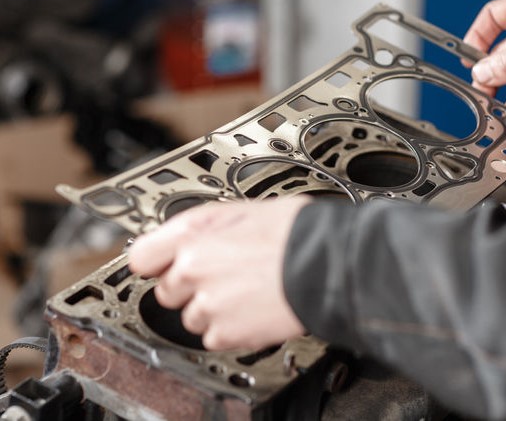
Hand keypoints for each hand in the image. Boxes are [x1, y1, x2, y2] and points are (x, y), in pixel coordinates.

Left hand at [128, 195, 311, 350]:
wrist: (324, 261)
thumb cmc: (293, 230)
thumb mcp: (243, 210)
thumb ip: (207, 228)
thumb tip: (195, 235)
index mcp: (193, 234)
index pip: (142, 256)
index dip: (154, 261)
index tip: (161, 265)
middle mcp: (192, 268)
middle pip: (167, 290)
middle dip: (189, 286)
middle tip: (219, 276)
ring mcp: (207, 303)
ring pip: (190, 316)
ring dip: (210, 308)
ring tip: (242, 292)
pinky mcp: (225, 332)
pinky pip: (212, 336)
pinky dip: (229, 328)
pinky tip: (251, 309)